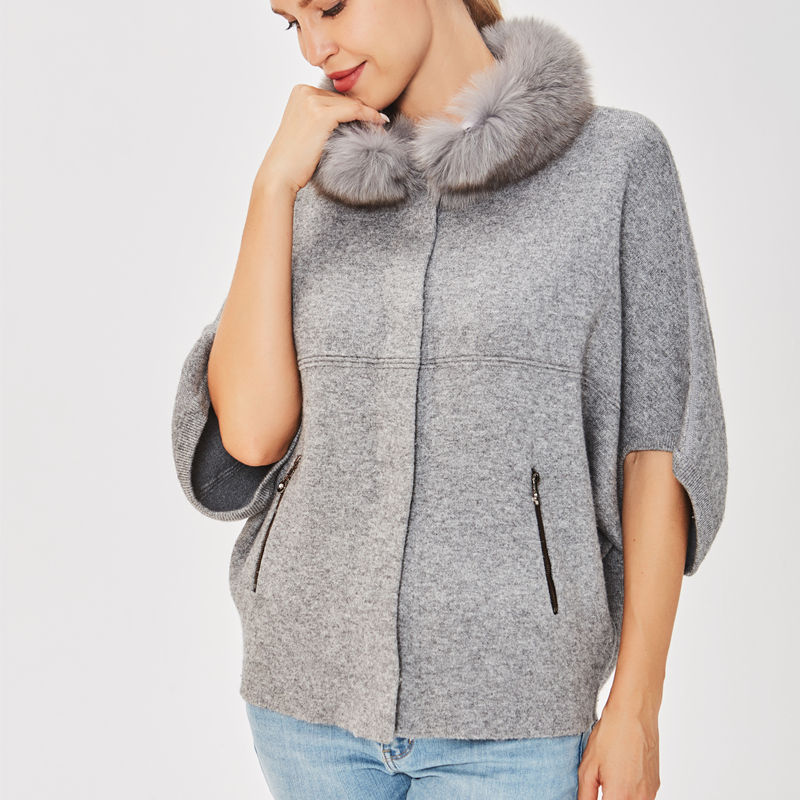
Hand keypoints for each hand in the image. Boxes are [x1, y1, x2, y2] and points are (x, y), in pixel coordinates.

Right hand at [255, 83, 388, 195]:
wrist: (280, 174)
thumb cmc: (293, 159)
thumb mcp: (306, 129)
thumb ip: (321, 117)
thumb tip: (348, 116)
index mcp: (299, 91)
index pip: (333, 96)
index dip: (352, 106)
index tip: (369, 115)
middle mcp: (304, 91)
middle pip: (342, 98)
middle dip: (360, 110)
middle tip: (379, 120)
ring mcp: (311, 101)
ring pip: (350, 103)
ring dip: (367, 113)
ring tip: (380, 124)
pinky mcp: (321, 114)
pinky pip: (354, 110)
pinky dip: (369, 116)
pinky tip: (380, 122)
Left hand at [578, 699, 660, 798]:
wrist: (634, 713)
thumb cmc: (610, 735)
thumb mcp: (588, 767)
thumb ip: (585, 796)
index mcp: (620, 796)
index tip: (595, 795)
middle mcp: (639, 799)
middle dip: (609, 798)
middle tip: (602, 787)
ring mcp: (650, 793)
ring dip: (620, 797)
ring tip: (611, 779)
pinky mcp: (655, 785)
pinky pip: (643, 798)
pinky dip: (631, 794)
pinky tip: (621, 777)